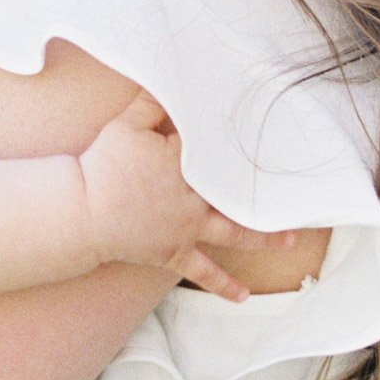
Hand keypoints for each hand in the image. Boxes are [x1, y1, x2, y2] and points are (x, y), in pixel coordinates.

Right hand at [77, 92, 291, 301]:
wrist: (82, 212)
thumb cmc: (101, 166)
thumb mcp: (124, 125)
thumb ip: (150, 103)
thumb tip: (170, 82)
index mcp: (184, 160)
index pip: (218, 146)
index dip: (235, 138)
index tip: (260, 130)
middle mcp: (193, 195)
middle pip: (237, 190)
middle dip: (266, 189)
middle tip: (297, 189)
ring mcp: (186, 227)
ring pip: (233, 232)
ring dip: (264, 237)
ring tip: (292, 239)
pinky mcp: (174, 252)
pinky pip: (202, 272)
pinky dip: (223, 286)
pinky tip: (243, 297)